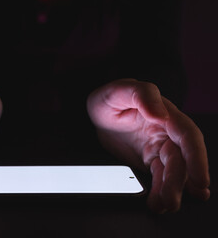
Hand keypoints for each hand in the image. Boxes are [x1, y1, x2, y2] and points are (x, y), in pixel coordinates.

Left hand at [87, 79, 209, 212]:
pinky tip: (159, 202)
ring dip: (171, 190)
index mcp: (165, 114)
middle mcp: (166, 132)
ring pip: (171, 171)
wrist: (97, 112)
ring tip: (164, 206)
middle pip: (181, 159)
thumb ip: (142, 95)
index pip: (188, 136)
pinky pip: (158, 176)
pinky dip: (160, 190)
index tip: (199, 179)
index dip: (196, 158)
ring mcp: (158, 146)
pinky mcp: (149, 158)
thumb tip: (161, 114)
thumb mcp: (120, 90)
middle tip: (172, 201)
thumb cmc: (110, 97)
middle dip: (179, 182)